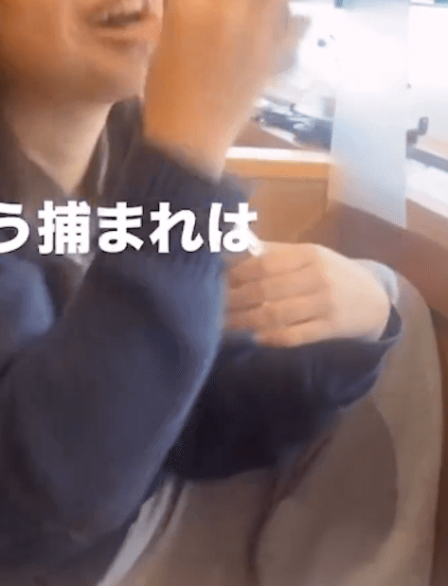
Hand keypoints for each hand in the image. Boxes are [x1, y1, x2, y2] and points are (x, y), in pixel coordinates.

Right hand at [143, 0, 301, 178]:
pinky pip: (299, 22)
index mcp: (188, 6)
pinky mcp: (276, 55)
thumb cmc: (166, 87)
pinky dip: (290, 20)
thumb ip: (187, 3)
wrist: (190, 135)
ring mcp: (258, 33)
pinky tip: (276, 29)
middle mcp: (227, 11)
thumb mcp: (166, 37)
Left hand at [227, 243, 391, 346]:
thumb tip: (232, 247)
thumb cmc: (333, 274)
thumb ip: (274, 253)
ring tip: (223, 325)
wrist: (375, 300)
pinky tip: (253, 338)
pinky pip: (295, 335)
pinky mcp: (331, 328)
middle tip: (210, 308)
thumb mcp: (309, 256)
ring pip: (276, 314)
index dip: (235, 275)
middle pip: (266, 290)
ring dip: (245, 321)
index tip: (213, 282)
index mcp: (308, 254)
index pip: (264, 264)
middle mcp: (317, 277)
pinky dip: (271, 337)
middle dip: (233, 300)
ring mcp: (325, 304)